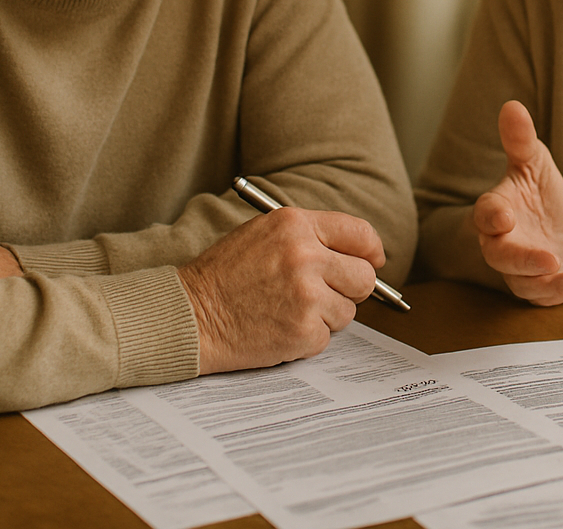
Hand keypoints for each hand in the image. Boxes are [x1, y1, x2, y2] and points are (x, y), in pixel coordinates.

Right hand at [177, 206, 384, 374]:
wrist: (190, 314)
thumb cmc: (223, 275)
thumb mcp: (262, 235)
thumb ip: (309, 238)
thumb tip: (359, 254)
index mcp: (295, 225)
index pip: (359, 233)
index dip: (371, 251)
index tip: (372, 260)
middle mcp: (305, 256)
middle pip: (364, 277)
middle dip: (351, 289)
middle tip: (326, 294)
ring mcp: (306, 296)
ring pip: (347, 311)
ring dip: (325, 316)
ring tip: (287, 310)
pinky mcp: (303, 331)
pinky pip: (326, 337)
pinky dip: (307, 337)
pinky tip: (278, 327)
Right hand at [471, 100, 562, 305]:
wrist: (551, 225)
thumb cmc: (535, 192)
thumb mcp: (533, 162)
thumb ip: (520, 139)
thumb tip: (513, 105)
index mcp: (496, 210)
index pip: (485, 215)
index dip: (491, 217)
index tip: (504, 215)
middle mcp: (501, 242)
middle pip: (499, 256)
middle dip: (520, 259)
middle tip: (546, 258)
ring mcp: (518, 267)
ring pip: (519, 282)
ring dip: (543, 282)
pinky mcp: (536, 285)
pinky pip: (540, 297)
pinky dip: (558, 294)